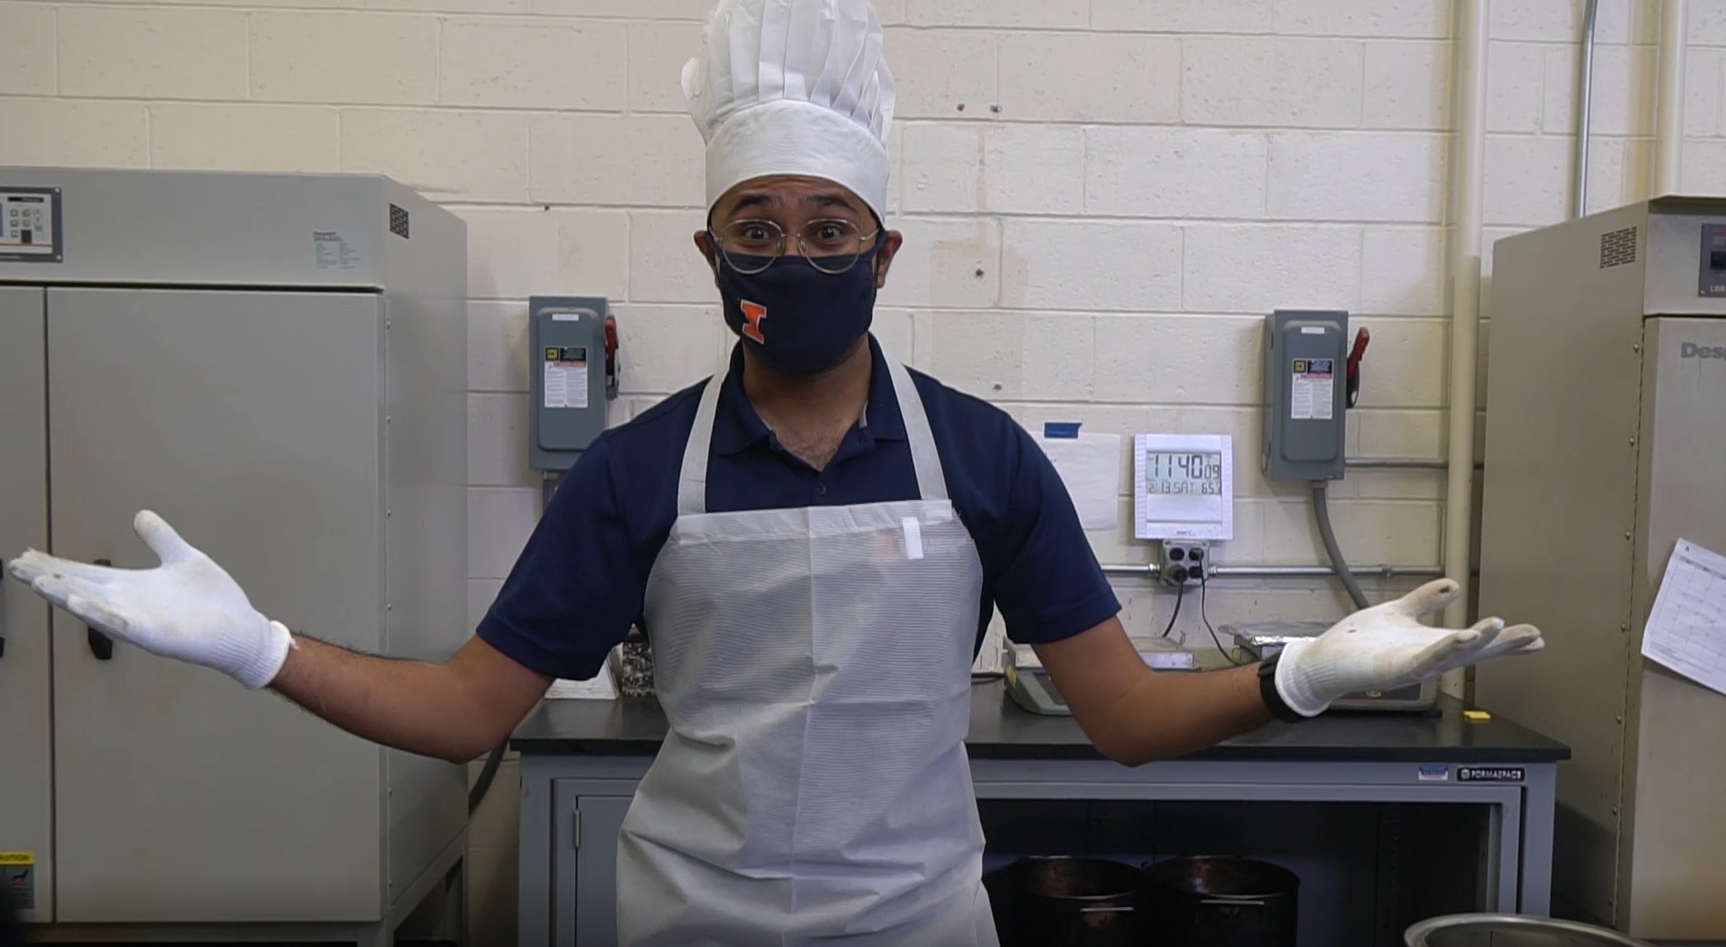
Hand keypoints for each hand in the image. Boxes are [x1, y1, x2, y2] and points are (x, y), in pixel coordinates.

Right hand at [5, 511, 293, 689]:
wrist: (242, 629)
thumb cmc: (212, 600)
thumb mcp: (183, 558)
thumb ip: (161, 538)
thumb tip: (140, 515)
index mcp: (131, 586)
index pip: (84, 572)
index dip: (55, 564)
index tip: (25, 555)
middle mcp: (127, 604)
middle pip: (78, 587)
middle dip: (47, 578)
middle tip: (15, 566)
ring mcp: (138, 621)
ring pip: (93, 607)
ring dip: (64, 595)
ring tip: (37, 582)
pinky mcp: (154, 635)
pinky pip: (121, 623)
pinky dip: (99, 612)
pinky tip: (78, 601)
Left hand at [1274, 579, 1542, 717]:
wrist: (1324, 661)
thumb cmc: (1360, 643)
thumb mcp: (1399, 613)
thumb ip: (1426, 601)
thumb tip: (1454, 585)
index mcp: (1432, 645)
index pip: (1475, 641)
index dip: (1504, 640)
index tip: (1537, 636)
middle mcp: (1428, 658)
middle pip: (1473, 652)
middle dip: (1504, 645)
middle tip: (1536, 636)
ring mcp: (1413, 666)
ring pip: (1452, 655)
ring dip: (1477, 641)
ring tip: (1502, 626)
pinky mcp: (1394, 670)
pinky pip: (1423, 659)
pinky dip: (1443, 650)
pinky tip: (1462, 638)